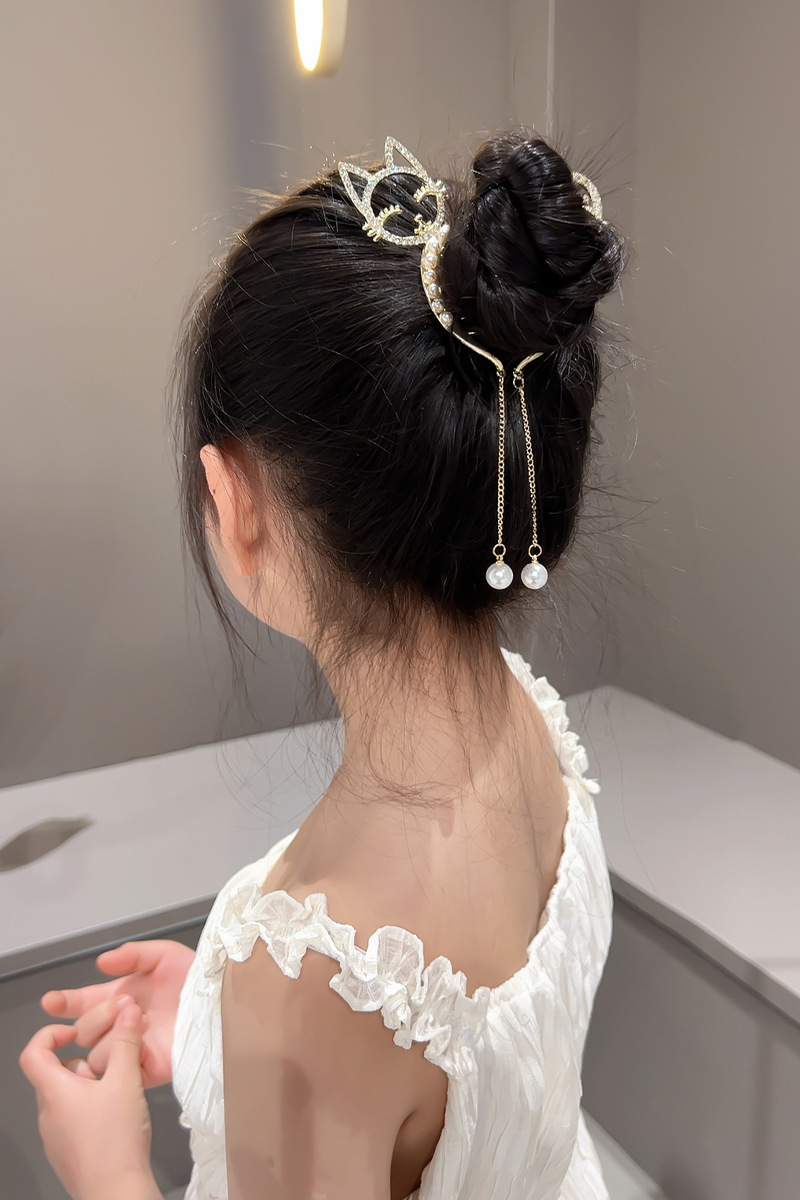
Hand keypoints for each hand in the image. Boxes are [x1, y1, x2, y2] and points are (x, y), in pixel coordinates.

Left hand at [18, 1001, 160, 1199]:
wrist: (116, 1195)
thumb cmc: (116, 1142)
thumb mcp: (126, 1081)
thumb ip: (126, 1043)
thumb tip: (128, 1012)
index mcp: (54, 1092)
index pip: (32, 1052)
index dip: (50, 1034)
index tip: (74, 1032)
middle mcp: (47, 1114)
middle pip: (56, 1075)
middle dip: (86, 1063)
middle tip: (113, 1066)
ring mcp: (54, 1138)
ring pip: (67, 1098)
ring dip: (91, 1088)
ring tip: (120, 1093)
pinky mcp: (66, 1154)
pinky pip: (73, 1122)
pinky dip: (92, 1112)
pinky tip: (117, 1120)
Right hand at [40, 939, 194, 1086]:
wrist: (222, 1004)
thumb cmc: (197, 980)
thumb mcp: (165, 956)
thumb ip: (132, 954)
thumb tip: (101, 963)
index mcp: (121, 997)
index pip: (83, 1003)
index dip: (65, 1002)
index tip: (51, 1001)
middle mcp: (121, 1025)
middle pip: (83, 1031)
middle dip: (96, 1015)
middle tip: (124, 1002)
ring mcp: (131, 1049)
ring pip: (95, 1053)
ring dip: (111, 1034)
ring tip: (139, 1018)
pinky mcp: (145, 1070)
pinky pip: (118, 1070)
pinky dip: (122, 1053)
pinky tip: (138, 1037)